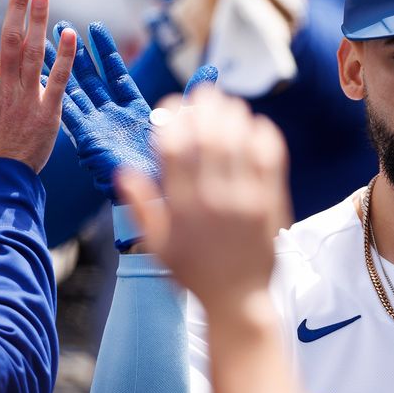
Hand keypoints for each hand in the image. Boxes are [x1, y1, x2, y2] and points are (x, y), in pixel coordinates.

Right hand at [45, 20, 216, 202]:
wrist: (164, 193)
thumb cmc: (178, 162)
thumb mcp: (189, 122)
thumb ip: (194, 94)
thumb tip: (213, 68)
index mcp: (136, 111)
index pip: (117, 74)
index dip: (106, 52)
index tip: (94, 27)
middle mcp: (113, 117)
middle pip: (91, 79)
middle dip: (76, 54)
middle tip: (59, 26)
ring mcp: (99, 127)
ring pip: (75, 90)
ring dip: (60, 67)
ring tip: (44, 43)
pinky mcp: (88, 138)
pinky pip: (69, 111)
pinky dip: (55, 92)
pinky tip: (40, 72)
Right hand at [117, 87, 289, 309]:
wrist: (238, 300)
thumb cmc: (193, 275)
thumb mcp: (158, 245)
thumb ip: (142, 206)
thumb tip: (123, 171)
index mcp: (182, 207)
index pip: (174, 147)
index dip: (172, 118)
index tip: (172, 106)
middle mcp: (213, 199)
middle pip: (209, 136)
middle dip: (205, 107)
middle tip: (204, 92)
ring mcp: (245, 200)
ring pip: (240, 142)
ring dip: (234, 115)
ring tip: (228, 104)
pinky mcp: (271, 203)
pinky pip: (270, 159)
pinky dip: (264, 136)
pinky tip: (256, 125)